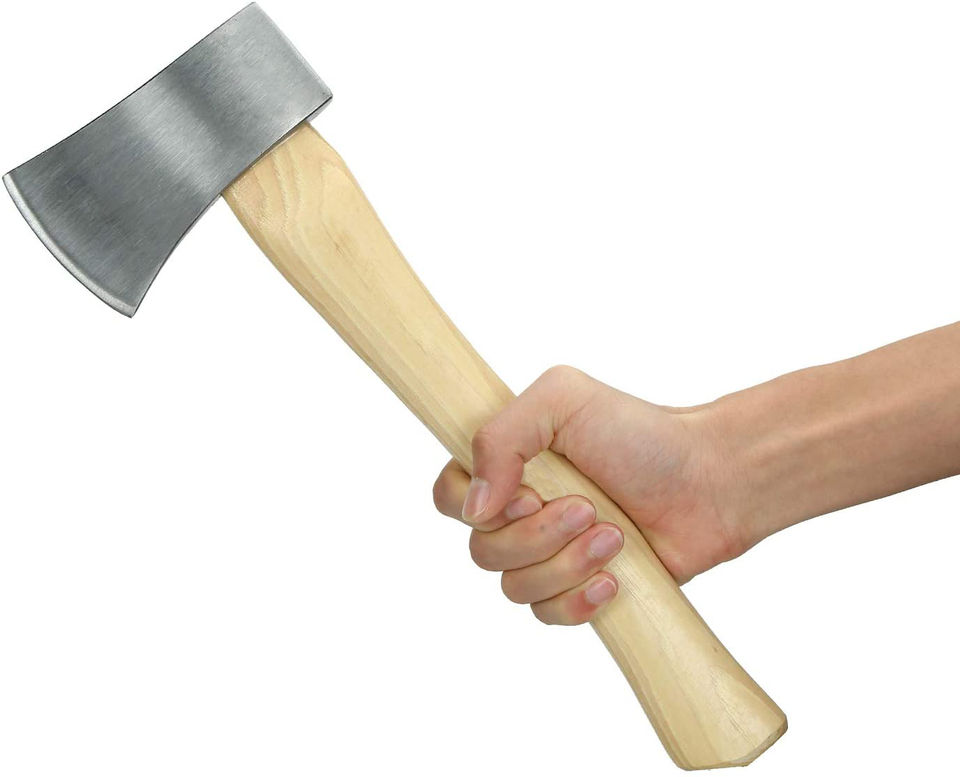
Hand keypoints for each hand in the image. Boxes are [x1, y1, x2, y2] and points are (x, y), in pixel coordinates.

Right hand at [432, 366, 742, 624]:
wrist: (708, 482)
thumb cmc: (640, 434)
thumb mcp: (562, 400)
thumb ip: (500, 435)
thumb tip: (473, 506)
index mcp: (508, 464)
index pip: (448, 497)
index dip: (476, 506)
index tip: (527, 491)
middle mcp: (520, 510)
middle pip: (481, 550)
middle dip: (539, 535)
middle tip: (589, 508)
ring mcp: (548, 552)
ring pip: (514, 587)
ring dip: (567, 563)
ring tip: (615, 537)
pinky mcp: (578, 588)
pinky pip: (547, 615)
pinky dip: (579, 600)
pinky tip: (613, 580)